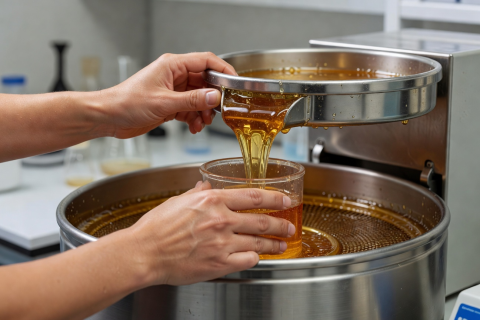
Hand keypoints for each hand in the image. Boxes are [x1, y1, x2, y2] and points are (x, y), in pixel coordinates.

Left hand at [102, 52, 236, 137]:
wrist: (109, 117)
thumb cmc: (126, 102)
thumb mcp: (164, 103)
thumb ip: (193, 100)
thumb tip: (215, 97)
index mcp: (172, 65)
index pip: (206, 61)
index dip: (223, 70)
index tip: (234, 82)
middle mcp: (174, 76)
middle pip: (205, 82)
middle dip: (212, 98)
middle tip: (218, 110)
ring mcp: (172, 90)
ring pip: (199, 98)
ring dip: (203, 111)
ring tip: (202, 122)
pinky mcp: (170, 104)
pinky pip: (190, 109)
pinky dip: (194, 118)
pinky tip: (193, 126)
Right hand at [125, 181, 294, 285]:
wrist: (145, 252)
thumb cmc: (157, 227)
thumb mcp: (178, 201)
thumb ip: (198, 195)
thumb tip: (206, 188)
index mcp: (213, 202)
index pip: (254, 197)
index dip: (275, 199)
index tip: (285, 200)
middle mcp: (221, 221)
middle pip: (262, 222)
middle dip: (281, 224)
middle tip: (289, 225)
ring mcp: (222, 244)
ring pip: (259, 243)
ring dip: (274, 244)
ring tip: (282, 244)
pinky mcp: (219, 264)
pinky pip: (247, 260)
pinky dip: (255, 258)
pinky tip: (257, 257)